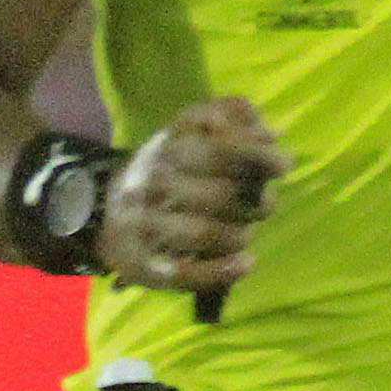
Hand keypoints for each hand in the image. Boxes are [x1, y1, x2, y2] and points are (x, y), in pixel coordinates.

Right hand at [104, 92, 285, 296]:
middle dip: (256, 202)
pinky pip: (186, 273)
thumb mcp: (189, 129)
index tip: (284, 166)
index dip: (257, 157)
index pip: (219, 150)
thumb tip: (270, 135)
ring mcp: (144, 227)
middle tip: (265, 205)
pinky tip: (247, 264)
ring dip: (241, 235)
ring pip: (204, 233)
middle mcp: (150, 186)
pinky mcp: (144, 265)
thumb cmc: (168, 168)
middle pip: (220, 195)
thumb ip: (229, 116)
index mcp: (165, 150)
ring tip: (247, 232)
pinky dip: (222, 271)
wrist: (107, 212)